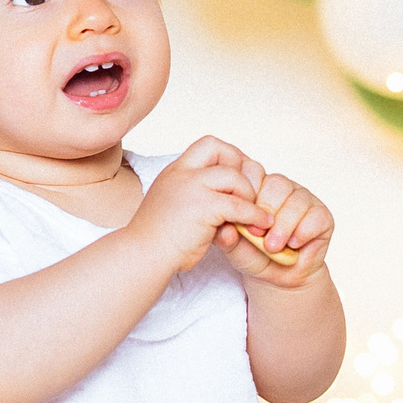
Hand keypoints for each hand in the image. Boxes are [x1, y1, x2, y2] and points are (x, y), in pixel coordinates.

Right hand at [125, 135, 270, 274]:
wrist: (142, 257)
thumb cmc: (158, 241)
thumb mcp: (174, 208)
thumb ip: (197, 198)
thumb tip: (226, 203)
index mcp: (174, 172)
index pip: (207, 146)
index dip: (228, 157)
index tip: (237, 178)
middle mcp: (181, 173)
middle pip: (221, 148)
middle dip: (241, 166)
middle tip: (248, 191)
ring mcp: (191, 187)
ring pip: (234, 176)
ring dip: (250, 194)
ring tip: (253, 212)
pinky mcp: (203, 206)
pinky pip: (240, 205)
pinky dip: (255, 215)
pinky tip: (260, 225)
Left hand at [216, 165, 332, 288]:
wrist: (278, 278)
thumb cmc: (255, 256)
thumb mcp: (235, 247)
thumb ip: (226, 236)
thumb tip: (224, 229)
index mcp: (258, 187)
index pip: (254, 173)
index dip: (248, 194)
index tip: (242, 219)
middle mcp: (282, 189)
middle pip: (276, 185)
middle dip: (265, 212)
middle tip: (257, 234)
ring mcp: (303, 199)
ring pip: (296, 201)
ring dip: (283, 226)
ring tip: (273, 247)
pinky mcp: (321, 215)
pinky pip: (314, 216)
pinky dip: (302, 232)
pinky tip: (293, 244)